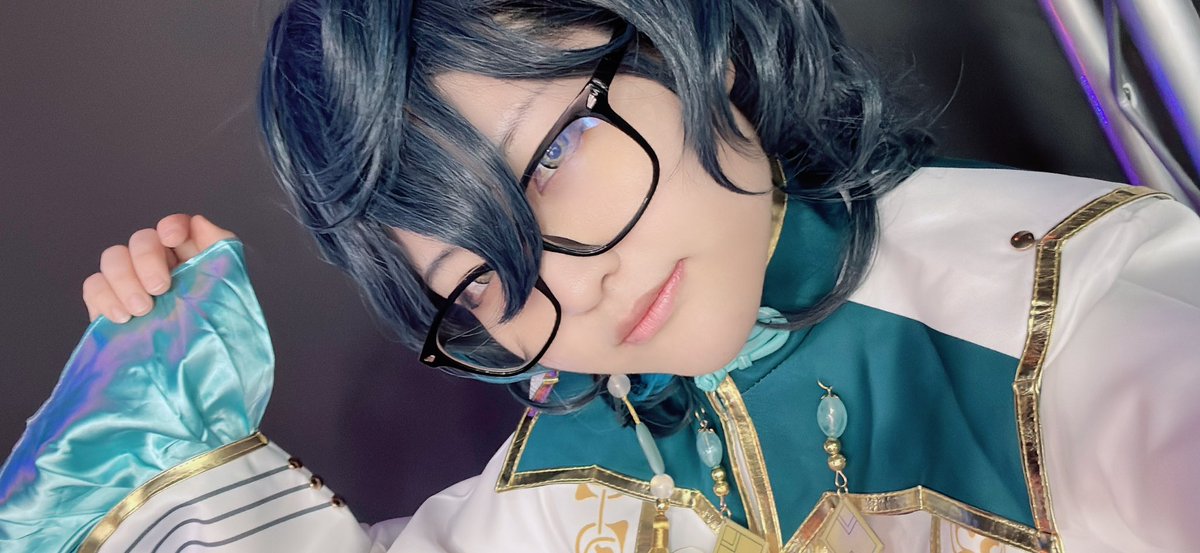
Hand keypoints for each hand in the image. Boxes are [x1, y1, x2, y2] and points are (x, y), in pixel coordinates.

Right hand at [82, 214, 236, 322]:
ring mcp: (131, 283)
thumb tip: (200, 222)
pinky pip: (94, 286)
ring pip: (112, 258)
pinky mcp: (109, 304)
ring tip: (142, 310)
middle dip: (146, 260)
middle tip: (160, 289)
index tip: (172, 238)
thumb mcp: (230, 287)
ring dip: (123, 279)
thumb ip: (222, 251)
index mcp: (189, 257)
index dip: (171, 225)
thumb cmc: (219, 328)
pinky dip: (103, 297)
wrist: (202, 368)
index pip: (175, 226)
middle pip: (140, 240)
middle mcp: (158, 264)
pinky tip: (121, 318)